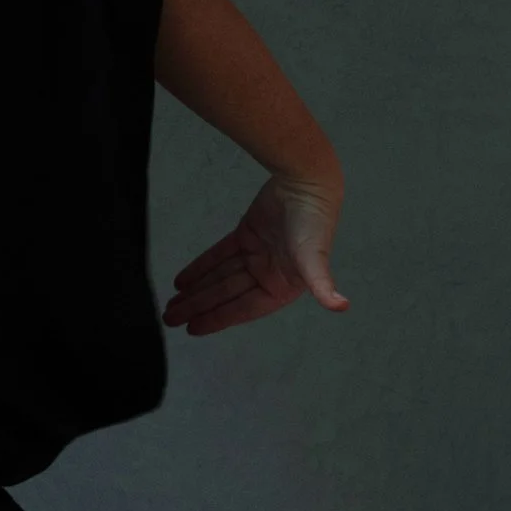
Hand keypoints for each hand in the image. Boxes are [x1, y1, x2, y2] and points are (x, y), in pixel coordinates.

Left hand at [163, 175, 347, 336]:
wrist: (308, 181)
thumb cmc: (315, 223)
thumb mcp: (315, 258)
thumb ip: (322, 284)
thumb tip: (341, 306)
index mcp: (282, 286)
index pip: (243, 308)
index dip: (218, 319)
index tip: (193, 329)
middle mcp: (267, 274)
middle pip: (225, 294)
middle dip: (198, 306)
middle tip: (169, 318)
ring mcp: (255, 255)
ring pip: (219, 276)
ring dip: (196, 289)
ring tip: (172, 303)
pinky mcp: (246, 235)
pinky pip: (218, 255)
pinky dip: (200, 267)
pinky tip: (182, 280)